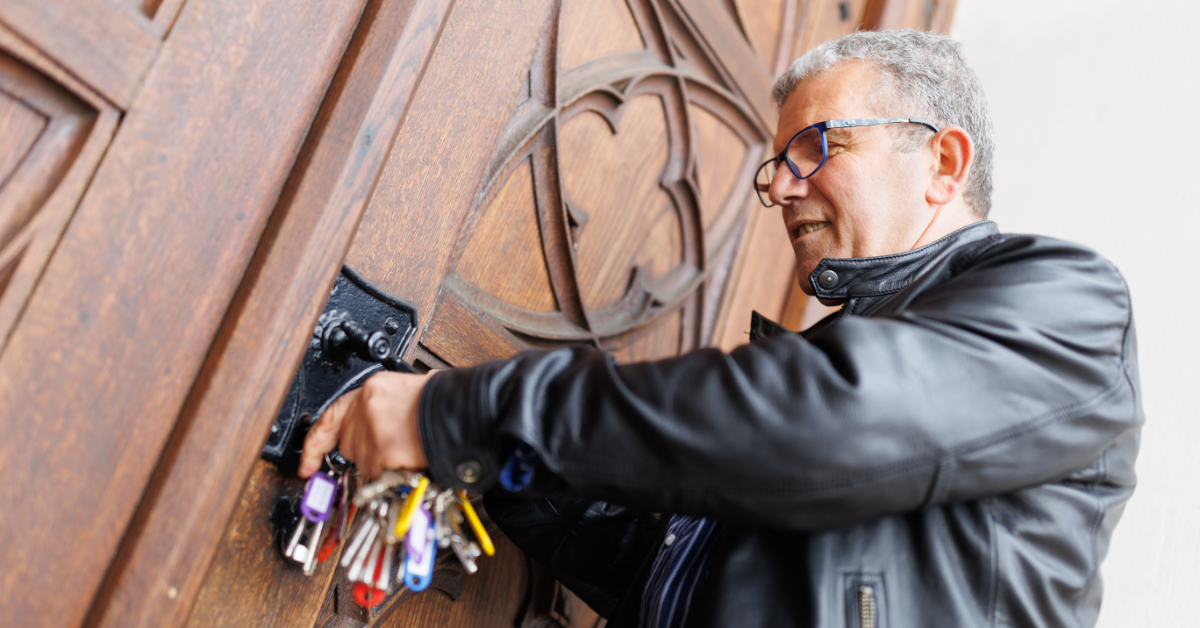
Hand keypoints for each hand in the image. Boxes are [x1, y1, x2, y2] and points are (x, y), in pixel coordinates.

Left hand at [298, 370, 434, 478]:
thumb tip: (373, 428)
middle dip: (366, 453)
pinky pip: (378, 473)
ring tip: (407, 449)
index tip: (306, 464)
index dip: (315, 444)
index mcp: (371, 389)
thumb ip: (382, 408)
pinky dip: (393, 472)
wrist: (463, 412)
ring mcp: (372, 431)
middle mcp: (366, 408)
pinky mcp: (381, 451)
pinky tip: (408, 458)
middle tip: (389, 450)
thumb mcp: (406, 392)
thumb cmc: (443, 403)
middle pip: (348, 445)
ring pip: (363, 463)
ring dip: (383, 464)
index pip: (330, 417)